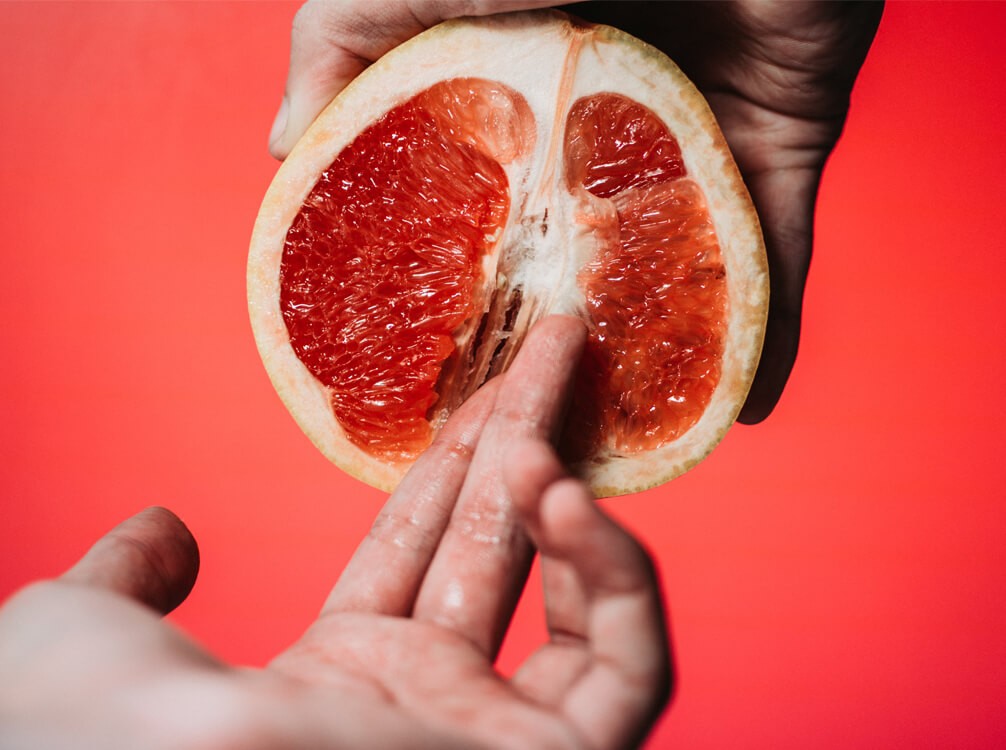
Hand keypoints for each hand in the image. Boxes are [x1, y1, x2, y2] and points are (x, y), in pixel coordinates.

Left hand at [0, 316, 670, 748]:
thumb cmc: (83, 732)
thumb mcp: (77, 630)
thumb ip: (126, 575)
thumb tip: (163, 531)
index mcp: (327, 678)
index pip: (414, 546)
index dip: (449, 463)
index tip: (485, 388)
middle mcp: (416, 708)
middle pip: (500, 548)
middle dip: (526, 435)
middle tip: (554, 342)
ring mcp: (482, 739)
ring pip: (580, 608)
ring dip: (568, 500)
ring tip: (534, 436)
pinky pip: (627, 674)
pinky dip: (618, 581)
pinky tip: (569, 499)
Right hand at [267, 0, 881, 422]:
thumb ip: (340, 50)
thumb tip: (279, 150)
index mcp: (520, 112)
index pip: (488, 230)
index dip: (468, 308)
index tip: (449, 384)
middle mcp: (603, 140)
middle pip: (583, 273)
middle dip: (566, 356)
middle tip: (541, 433)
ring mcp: (695, 148)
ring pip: (676, 282)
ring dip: (659, 368)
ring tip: (629, 446)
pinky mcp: (779, 145)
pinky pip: (777, 256)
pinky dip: (767, 333)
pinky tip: (742, 406)